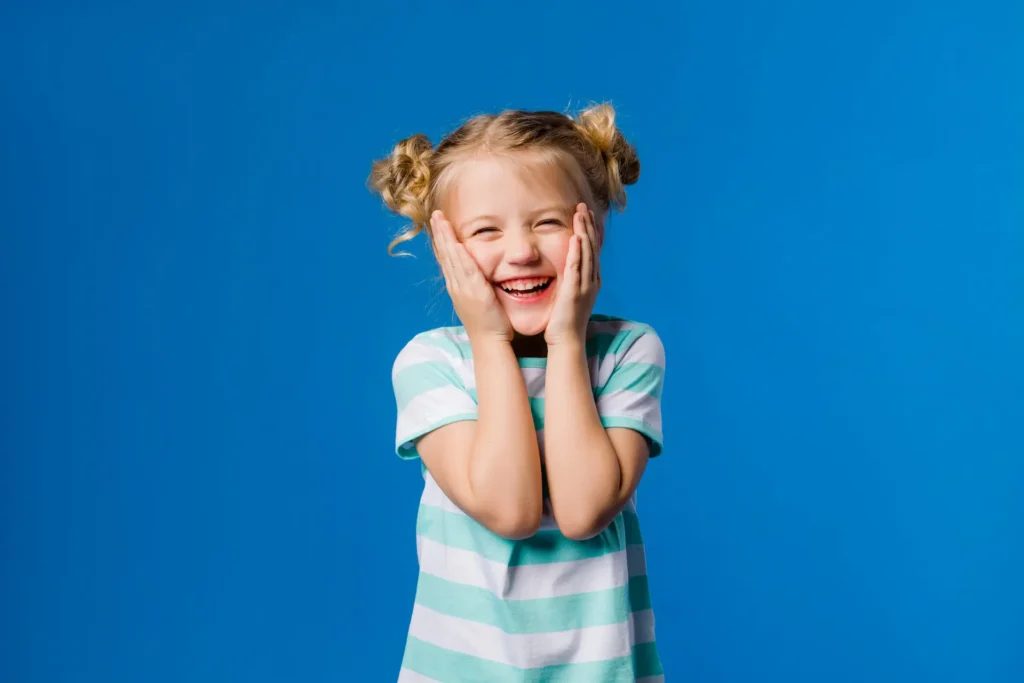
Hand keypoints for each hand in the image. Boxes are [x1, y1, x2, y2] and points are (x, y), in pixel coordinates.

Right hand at [431, 210, 513, 343]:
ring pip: (451, 258)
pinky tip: (455, 242)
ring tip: (440, 220)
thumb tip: (479, 276)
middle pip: (444, 255)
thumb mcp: (479, 300)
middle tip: (435, 215)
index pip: (447, 259)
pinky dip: (459, 255)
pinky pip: (465, 269)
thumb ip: (477, 286)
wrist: (489, 342)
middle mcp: (456, 286)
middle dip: (440, 233)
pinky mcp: (474, 291)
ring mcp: (462, 288)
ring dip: (445, 238)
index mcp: (457, 287)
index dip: (442, 241)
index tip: (439, 225)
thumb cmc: (489, 324)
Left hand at [544, 203, 599, 346]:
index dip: (589, 231)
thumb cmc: (563, 321)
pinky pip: (577, 268)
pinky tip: (576, 238)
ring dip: (584, 232)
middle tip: (583, 206)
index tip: (584, 214)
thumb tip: (564, 268)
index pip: (591, 250)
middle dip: (588, 225)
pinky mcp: (575, 292)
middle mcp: (592, 281)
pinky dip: (577, 252)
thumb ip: (569, 280)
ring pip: (586, 253)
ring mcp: (585, 286)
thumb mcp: (569, 296)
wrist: (566, 341)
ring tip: (580, 214)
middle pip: (592, 247)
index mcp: (591, 281)